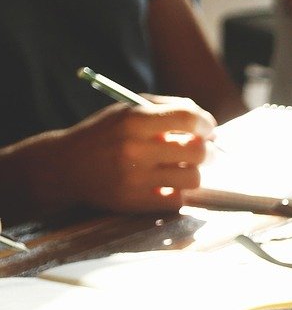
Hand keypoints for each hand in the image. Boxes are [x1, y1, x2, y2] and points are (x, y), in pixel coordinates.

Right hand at [52, 98, 214, 212]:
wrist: (66, 166)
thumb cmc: (105, 135)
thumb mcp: (126, 110)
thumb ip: (166, 108)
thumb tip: (205, 122)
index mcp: (133, 120)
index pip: (187, 118)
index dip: (206, 124)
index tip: (208, 130)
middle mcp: (134, 148)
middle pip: (197, 151)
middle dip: (208, 151)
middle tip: (204, 151)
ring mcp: (135, 178)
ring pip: (193, 179)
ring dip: (194, 173)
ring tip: (184, 168)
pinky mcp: (135, 202)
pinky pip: (177, 200)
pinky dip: (178, 192)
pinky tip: (168, 184)